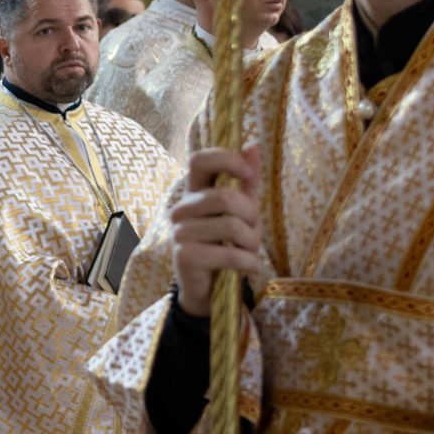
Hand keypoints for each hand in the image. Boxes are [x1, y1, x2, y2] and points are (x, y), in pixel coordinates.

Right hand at [168, 145, 262, 318]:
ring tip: (249, 252)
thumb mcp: (241, 212)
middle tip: (254, 233)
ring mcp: (179, 232)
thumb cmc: (226, 245)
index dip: (227, 160)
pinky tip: (246, 267)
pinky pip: (229, 253)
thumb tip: (253, 145)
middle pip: (226, 196)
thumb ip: (246, 181)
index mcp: (194, 194)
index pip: (200, 160)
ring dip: (253, 243)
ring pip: (232, 226)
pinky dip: (248, 262)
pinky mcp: (184, 256)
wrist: (208, 289)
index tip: (247, 176)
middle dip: (252, 216)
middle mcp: (181, 209)